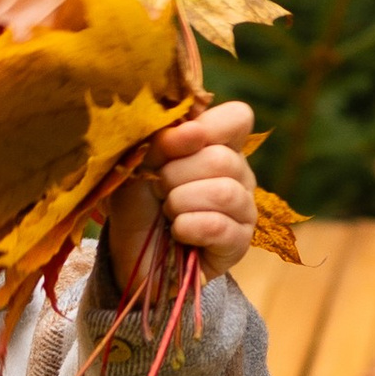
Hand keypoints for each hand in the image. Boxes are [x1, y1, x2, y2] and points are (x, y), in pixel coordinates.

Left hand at [103, 100, 259, 293]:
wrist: (130, 257)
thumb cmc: (138, 206)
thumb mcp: (138, 165)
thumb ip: (160, 142)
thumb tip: (192, 130)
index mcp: (219, 146)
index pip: (238, 118)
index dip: (207, 127)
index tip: (170, 145)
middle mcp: (239, 174)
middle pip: (222, 159)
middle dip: (176, 175)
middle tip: (159, 190)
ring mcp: (244, 209)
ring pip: (225, 192)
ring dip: (181, 202)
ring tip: (168, 213)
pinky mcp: (240, 243)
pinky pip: (219, 226)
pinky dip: (188, 228)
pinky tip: (177, 233)